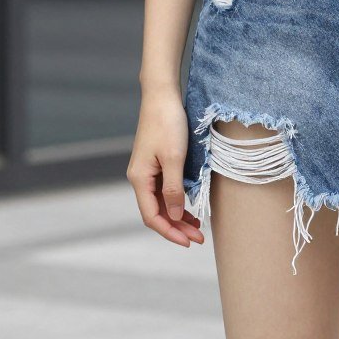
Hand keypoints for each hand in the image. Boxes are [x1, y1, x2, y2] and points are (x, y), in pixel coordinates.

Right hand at [126, 84, 204, 246]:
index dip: (169, 232)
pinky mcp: (156, 163)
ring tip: (197, 229)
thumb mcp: (174, 158)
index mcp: (139, 178)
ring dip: (178, 217)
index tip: (188, 242)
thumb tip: (176, 217)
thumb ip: (174, 189)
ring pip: (162, 203)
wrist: (162, 96)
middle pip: (157, 212)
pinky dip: (178, 202)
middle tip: (199, 239)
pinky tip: (190, 208)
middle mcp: (140, 177)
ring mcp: (148, 171)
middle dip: (176, 228)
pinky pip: (165, 190)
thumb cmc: (167, 123)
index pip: (151, 216)